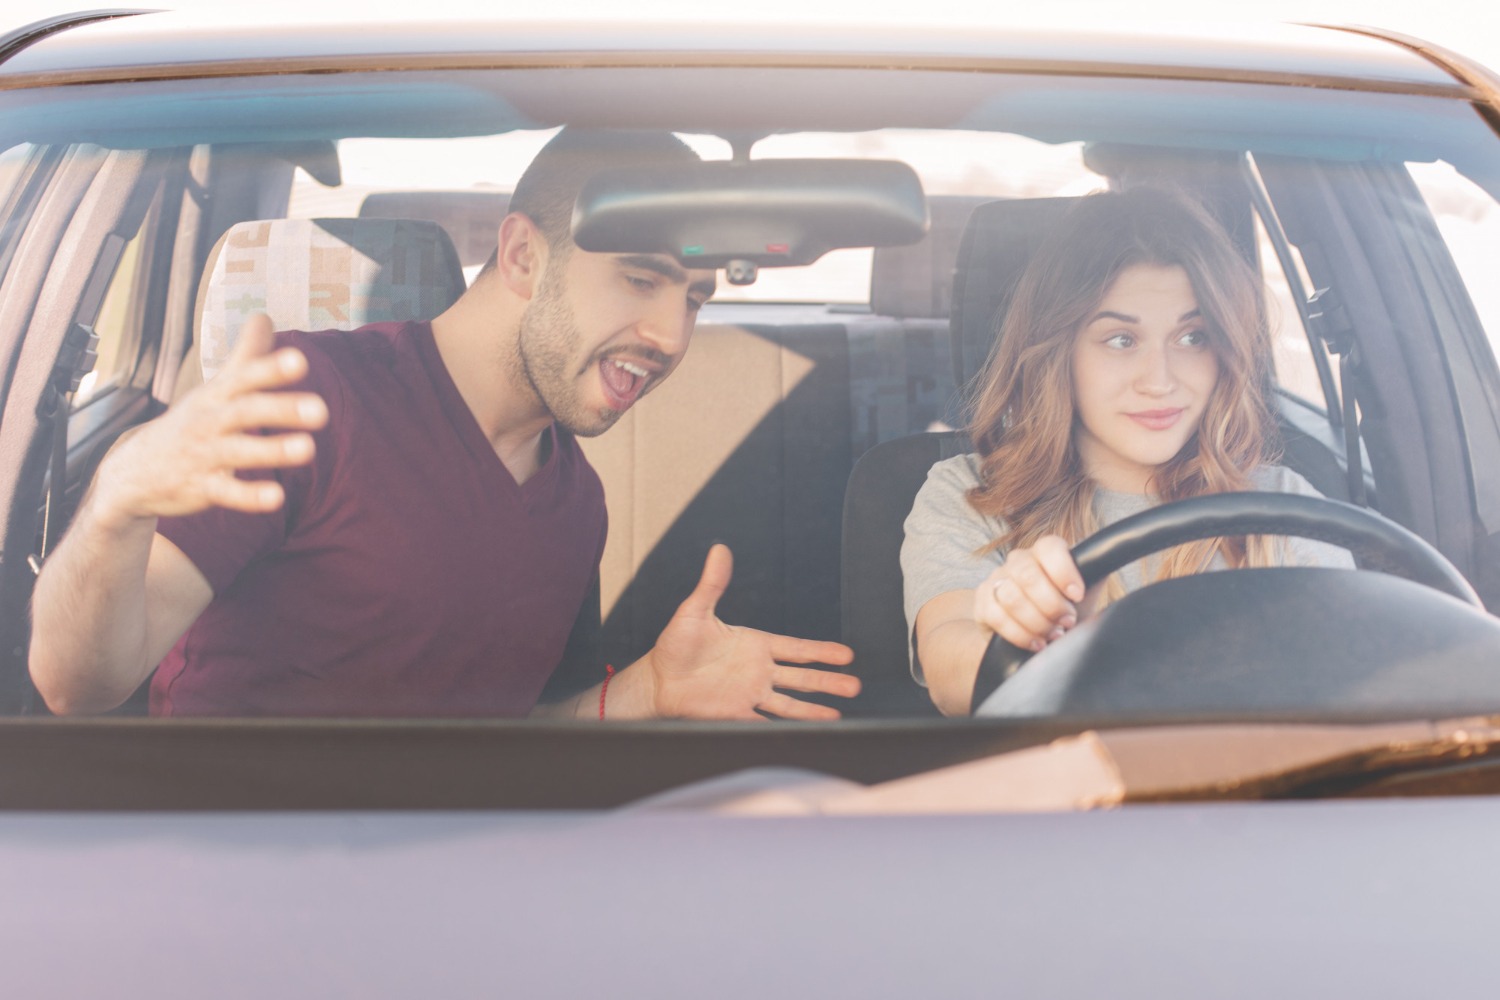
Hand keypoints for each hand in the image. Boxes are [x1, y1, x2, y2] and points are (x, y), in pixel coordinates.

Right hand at [92, 315, 328, 525]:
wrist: (135, 470)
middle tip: (320, 410)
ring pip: (240, 451)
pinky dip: (250, 496)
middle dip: (281, 409)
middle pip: (246, 411)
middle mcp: (211, 421)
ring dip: (273, 450)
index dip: (270, 369)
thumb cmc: (192, 422)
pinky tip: (277, 497)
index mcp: (218, 395)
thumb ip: (245, 356)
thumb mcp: (215, 388)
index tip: (300, 361)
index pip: (245, 376)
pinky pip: (228, 493)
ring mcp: (205, 455)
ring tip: (307, 449)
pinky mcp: (203, 488)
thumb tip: (264, 316)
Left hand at [643, 544, 858, 719]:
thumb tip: (720, 550)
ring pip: (789, 703)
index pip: (796, 648)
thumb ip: (712, 583)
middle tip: (855, 686)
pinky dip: (783, 729)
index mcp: (756, 645)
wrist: (657, 679)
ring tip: (837, 715)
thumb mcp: (695, 610)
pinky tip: (803, 736)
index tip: (847, 655)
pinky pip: (764, 723)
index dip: (822, 651)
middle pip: (801, 677)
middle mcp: (758, 671)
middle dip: (828, 681)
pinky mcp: (735, 714)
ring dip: (813, 709)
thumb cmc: (675, 644)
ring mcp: (749, 694)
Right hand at [974, 534, 1085, 652]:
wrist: (1038, 636)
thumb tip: (1103, 568)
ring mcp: (997, 579)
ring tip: (1052, 636)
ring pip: (1012, 597)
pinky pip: (996, 615)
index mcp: (1045, 552)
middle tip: (1067, 623)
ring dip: (1037, 622)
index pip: (1049, 547)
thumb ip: (1093, 578)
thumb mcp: (1084, 595)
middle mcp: (1018, 560)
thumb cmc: (1065, 611)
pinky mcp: (982, 601)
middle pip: (1028, 575)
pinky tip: (1035, 643)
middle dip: (1051, 605)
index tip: (1077, 595)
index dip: (1064, 571)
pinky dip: (1019, 634)